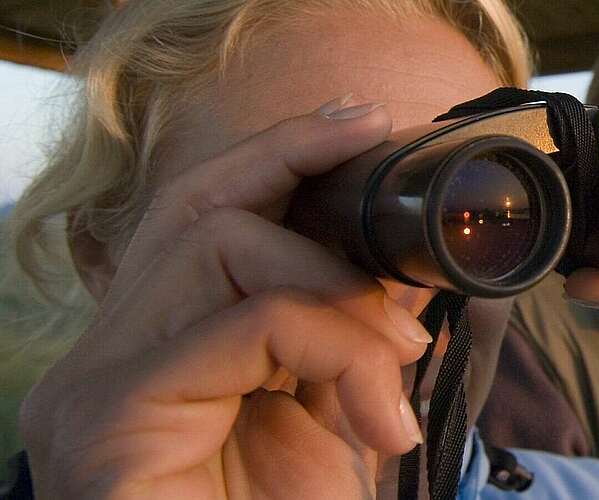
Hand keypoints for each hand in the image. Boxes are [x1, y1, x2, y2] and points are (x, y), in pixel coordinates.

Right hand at [18, 98, 432, 497]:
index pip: (201, 215)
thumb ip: (340, 345)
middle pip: (196, 206)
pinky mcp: (111, 422)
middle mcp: (106, 360)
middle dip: (301, 177)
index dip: (282, 157)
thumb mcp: (327, 422)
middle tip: (393, 218)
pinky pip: (238, 326)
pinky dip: (330, 348)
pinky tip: (371, 417)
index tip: (368, 128)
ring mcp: (96, 389)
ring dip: (336, 295)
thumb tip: (398, 279)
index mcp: (153, 354)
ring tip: (390, 371)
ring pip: (218, 246)